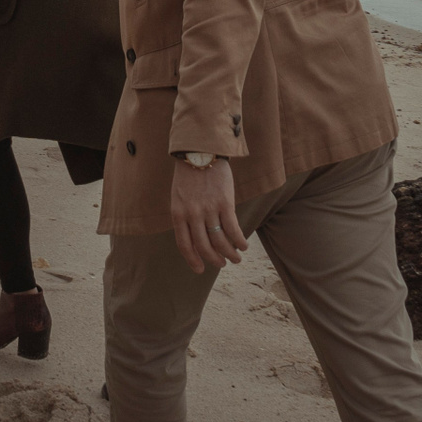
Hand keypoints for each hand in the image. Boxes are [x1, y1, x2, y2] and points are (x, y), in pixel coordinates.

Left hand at [170, 158, 247, 273]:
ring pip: (221, 241)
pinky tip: (244, 245)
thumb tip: (196, 239)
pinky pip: (233, 229)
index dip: (193, 260)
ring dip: (230, 254)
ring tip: (236, 258)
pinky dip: (239, 241)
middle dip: (215, 260)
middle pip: (204, 247)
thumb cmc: (189, 175)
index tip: (200, 270)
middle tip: (223, 264)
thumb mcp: (178, 197)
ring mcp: (209, 209)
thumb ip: (184, 216)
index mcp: (178, 214)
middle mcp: (192, 215)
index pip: (184, 245)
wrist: (200, 151)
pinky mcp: (225, 203)